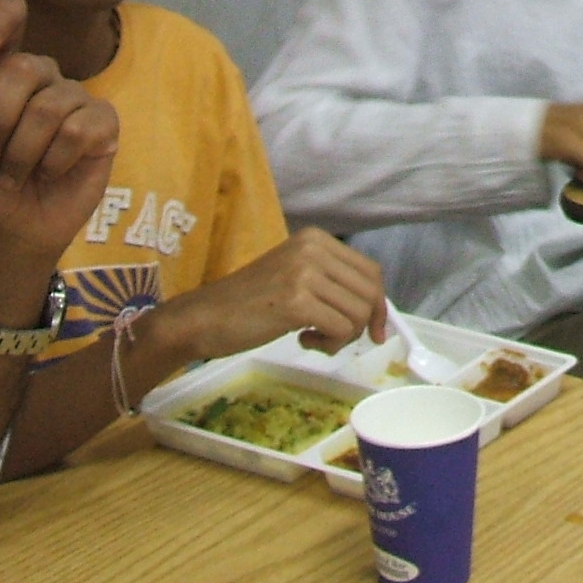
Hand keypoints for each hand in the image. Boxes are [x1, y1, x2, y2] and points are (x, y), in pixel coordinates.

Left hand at [0, 0, 118, 267]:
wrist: (10, 225)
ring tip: (15, 173)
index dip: (1, 17)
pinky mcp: (103, 123)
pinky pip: (78, 130)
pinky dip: (54, 161)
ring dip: (21, 153)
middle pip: (22, 67)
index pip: (9, 14)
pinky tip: (51, 171)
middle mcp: (40, 75)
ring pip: (48, 107)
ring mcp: (75, 96)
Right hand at [160, 228, 388, 362]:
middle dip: (365, 323)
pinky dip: (330, 344)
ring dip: (342, 337)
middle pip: (370, 291)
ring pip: (358, 313)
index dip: (379, 305)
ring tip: (313, 338)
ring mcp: (304, 272)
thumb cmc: (248, 304)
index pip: (370, 271)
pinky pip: (340, 329)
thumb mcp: (296, 278)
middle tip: (339, 341)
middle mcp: (313, 248)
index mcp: (316, 239)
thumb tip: (376, 310)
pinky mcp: (296, 301)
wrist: (203, 318)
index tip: (376, 331)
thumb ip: (331, 283)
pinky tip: (304, 340)